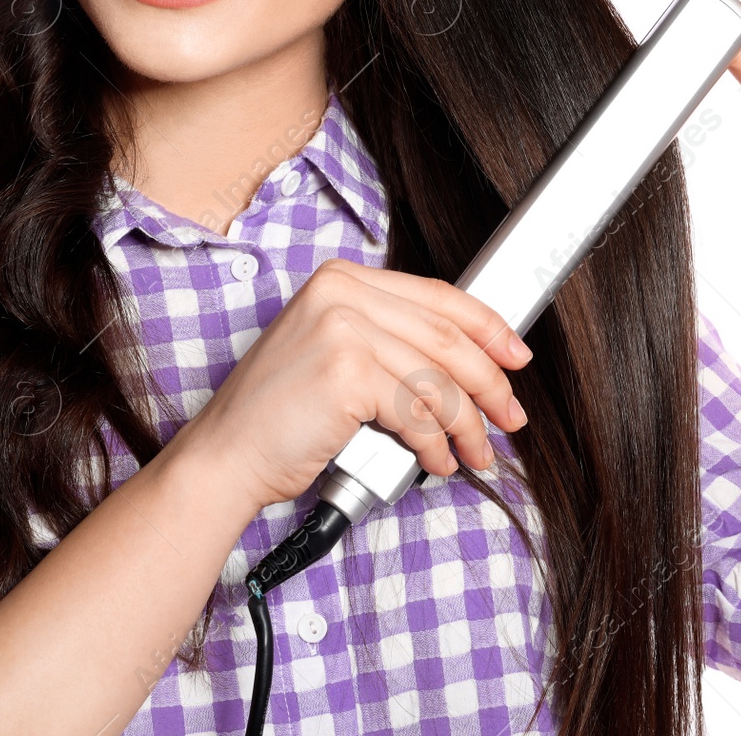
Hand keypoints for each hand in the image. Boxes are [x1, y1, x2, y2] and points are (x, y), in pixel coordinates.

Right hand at [173, 257, 532, 510]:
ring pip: (438, 380)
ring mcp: (342, 328)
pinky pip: (417, 412)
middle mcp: (341, 292)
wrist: (224, 457)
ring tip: (476, 453)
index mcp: (341, 278)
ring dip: (467, 425)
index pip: (437, 296)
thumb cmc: (278, 417)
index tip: (516, 356)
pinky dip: (436, 444)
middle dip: (490, 383)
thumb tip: (467, 361)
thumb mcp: (334, 355)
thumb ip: (389, 341)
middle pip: (447, 337)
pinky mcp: (346, 373)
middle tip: (511, 416)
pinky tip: (436, 462)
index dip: (487, 327)